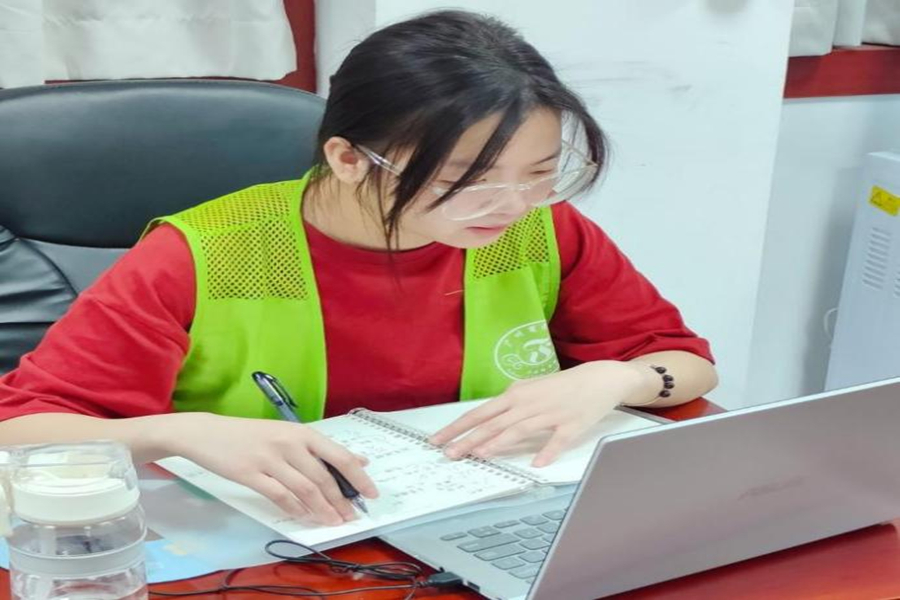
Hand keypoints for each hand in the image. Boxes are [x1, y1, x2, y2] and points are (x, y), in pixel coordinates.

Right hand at [166, 413, 377, 525]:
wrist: (208, 433)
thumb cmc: (253, 435)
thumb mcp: (289, 434)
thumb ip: (321, 449)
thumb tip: (358, 460)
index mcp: (302, 432)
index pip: (339, 456)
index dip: (358, 477)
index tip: (371, 494)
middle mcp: (289, 443)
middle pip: (323, 477)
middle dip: (340, 501)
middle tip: (350, 516)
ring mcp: (270, 458)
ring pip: (305, 489)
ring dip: (322, 509)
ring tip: (332, 522)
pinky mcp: (250, 473)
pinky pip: (279, 495)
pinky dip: (294, 508)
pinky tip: (302, 516)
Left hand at [429, 361, 653, 466]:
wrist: (598, 379)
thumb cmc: (560, 387)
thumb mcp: (529, 390)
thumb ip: (508, 406)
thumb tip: (486, 422)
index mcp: (515, 395)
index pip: (479, 413)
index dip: (457, 427)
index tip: (438, 440)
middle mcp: (528, 403)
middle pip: (493, 423)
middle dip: (468, 439)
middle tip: (449, 454)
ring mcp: (550, 414)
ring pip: (519, 430)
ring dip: (499, 443)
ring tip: (481, 455)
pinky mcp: (571, 425)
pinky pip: (557, 440)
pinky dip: (547, 452)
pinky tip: (537, 464)